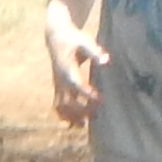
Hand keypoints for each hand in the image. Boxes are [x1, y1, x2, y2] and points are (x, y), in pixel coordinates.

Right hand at [40, 4, 104, 126]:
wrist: (56, 36)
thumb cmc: (73, 38)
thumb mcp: (84, 40)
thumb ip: (94, 51)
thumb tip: (106, 60)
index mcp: (67, 68)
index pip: (77, 84)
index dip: (88, 94)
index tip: (101, 100)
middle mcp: (60, 79)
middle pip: (67, 100)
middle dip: (81, 110)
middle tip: (96, 114)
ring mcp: (57, 84)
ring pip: (60, 106)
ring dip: (71, 116)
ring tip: (84, 125)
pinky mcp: (58, 87)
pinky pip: (58, 104)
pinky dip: (65, 115)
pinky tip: (75, 124)